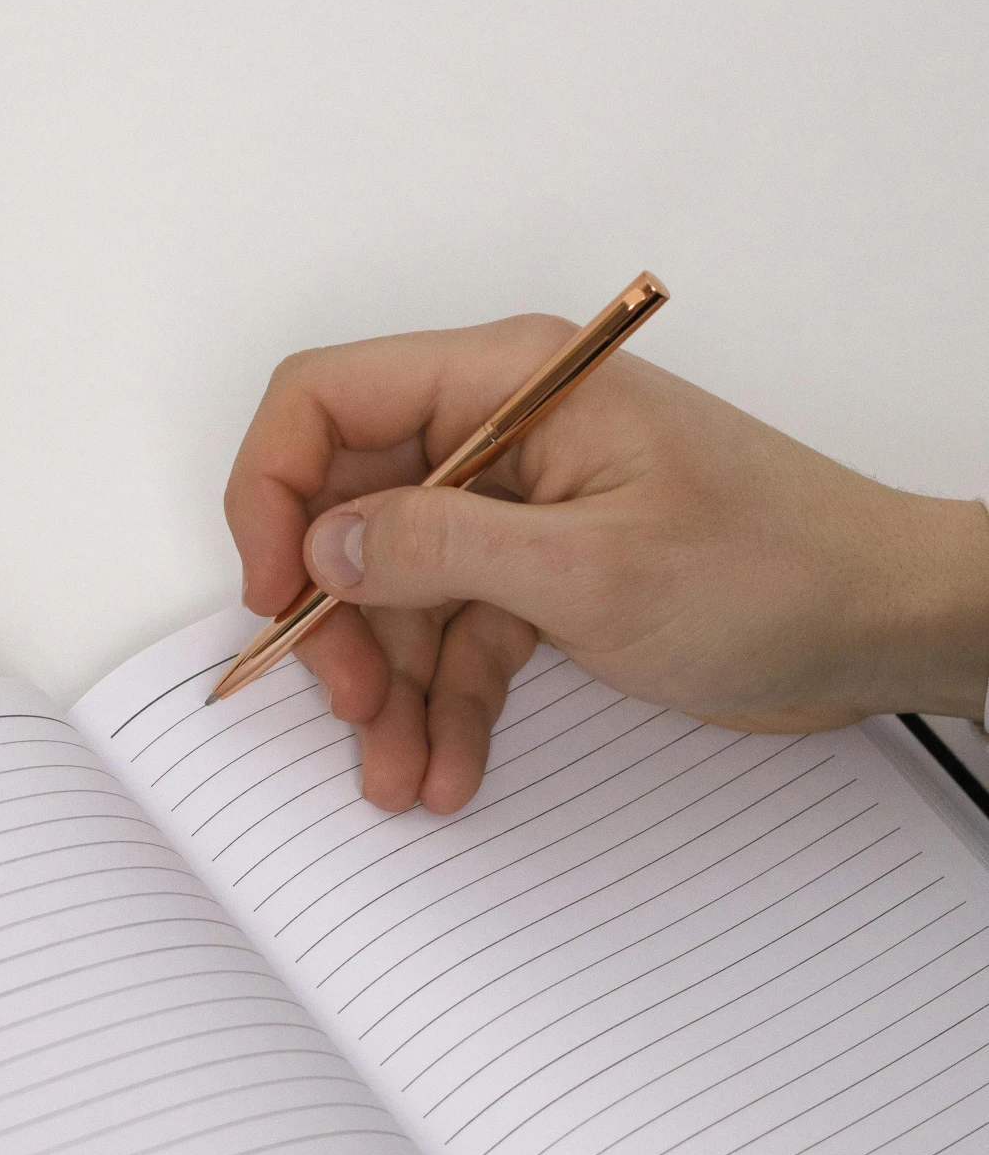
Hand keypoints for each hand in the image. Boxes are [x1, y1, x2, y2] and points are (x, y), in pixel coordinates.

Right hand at [225, 318, 988, 816]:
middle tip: (349, 704)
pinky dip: (450, 701)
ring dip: (393, 684)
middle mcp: (503, 432)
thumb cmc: (777, 567)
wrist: (885, 625)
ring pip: (405, 586)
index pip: (330, 398)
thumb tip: (325, 543)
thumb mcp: (592, 569)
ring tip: (397, 772)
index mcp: (509, 382)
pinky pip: (464, 631)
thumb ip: (442, 550)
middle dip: (340, 616)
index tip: (271, 591)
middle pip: (356, 506)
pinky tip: (447, 766)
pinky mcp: (549, 571)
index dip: (274, 489)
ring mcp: (525, 505)